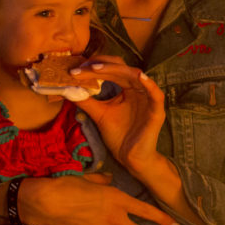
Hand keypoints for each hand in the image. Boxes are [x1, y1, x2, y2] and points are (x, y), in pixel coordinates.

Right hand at [22, 173, 172, 224]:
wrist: (44, 202)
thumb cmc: (66, 185)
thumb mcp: (90, 178)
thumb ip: (104, 181)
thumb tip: (109, 179)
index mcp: (117, 199)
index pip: (146, 211)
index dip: (162, 218)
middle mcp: (114, 218)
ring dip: (101, 223)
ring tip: (80, 211)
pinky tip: (75, 219)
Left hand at [75, 57, 166, 177]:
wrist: (130, 157)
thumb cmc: (118, 135)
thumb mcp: (99, 114)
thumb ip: (86, 101)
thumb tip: (67, 88)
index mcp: (127, 88)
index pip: (112, 70)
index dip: (95, 67)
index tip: (75, 71)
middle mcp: (138, 89)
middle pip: (122, 68)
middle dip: (101, 66)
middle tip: (82, 68)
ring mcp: (148, 99)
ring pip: (135, 76)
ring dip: (117, 70)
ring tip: (96, 69)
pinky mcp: (156, 111)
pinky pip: (156, 95)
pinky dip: (149, 84)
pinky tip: (140, 76)